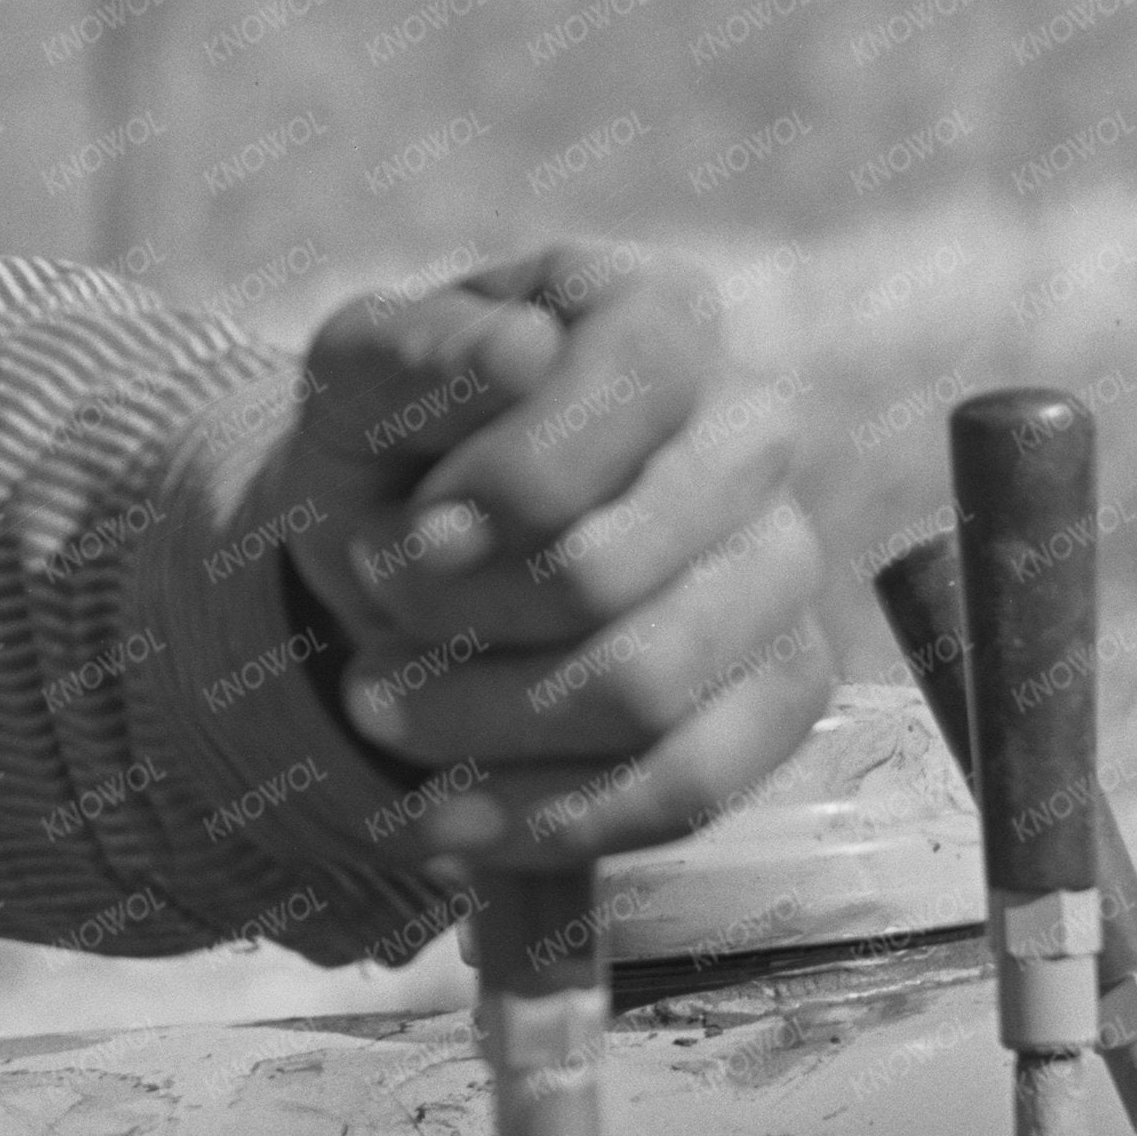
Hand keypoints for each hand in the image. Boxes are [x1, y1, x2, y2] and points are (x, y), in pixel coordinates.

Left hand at [250, 240, 835, 877]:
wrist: (405, 548)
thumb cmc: (392, 441)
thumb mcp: (355, 377)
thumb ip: (413, 350)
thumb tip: (518, 348)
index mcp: (658, 316)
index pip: (639, 383)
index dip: (516, 480)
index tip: (409, 535)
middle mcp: (751, 432)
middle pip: (619, 569)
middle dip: (460, 615)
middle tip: (372, 610)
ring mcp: (782, 567)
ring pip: (647, 693)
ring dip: (479, 720)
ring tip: (376, 703)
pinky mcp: (780, 690)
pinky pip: (688, 789)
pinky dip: (544, 819)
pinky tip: (440, 819)